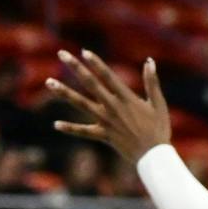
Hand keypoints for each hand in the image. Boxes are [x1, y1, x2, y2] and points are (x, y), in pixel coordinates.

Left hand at [47, 51, 171, 162]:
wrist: (154, 156)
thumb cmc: (159, 129)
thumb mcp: (158, 104)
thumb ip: (152, 82)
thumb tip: (149, 61)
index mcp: (126, 98)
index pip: (107, 76)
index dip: (95, 63)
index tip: (83, 52)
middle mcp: (113, 107)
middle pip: (90, 83)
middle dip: (75, 68)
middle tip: (61, 54)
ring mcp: (106, 121)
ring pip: (81, 104)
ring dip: (64, 92)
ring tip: (49, 82)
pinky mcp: (104, 135)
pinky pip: (84, 132)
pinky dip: (71, 129)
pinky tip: (56, 124)